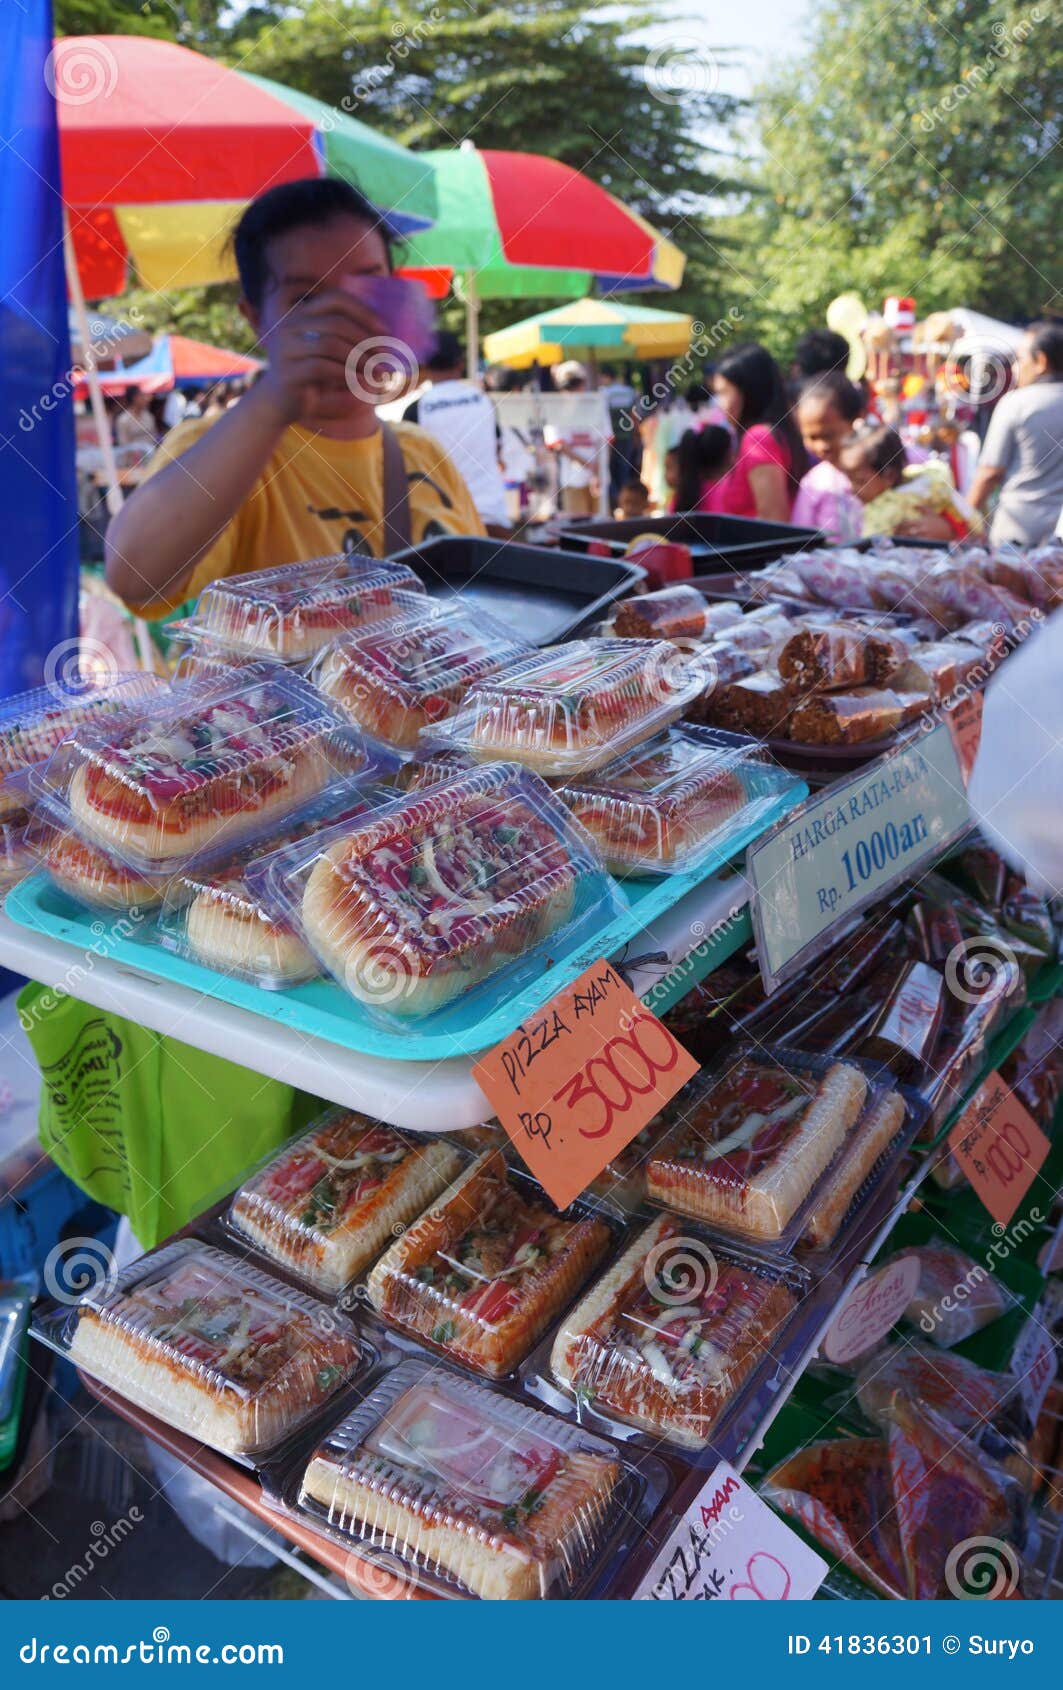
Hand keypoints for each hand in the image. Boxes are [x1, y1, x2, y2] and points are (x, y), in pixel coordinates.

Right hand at [255, 289, 387, 425]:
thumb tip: (384, 334)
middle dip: (365, 339)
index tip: (385, 330)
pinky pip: (322, 368)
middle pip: (336, 323)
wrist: (279, 402)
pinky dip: (346, 374)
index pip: (335, 299)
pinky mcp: (288, 372)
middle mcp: (290, 325)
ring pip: (330, 345)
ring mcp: (286, 348)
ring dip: (359, 358)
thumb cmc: (311, 373)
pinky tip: (360, 381)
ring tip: (376, 370)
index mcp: (301, 313)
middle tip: (384, 355)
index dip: (363, 311)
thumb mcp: (327, 350)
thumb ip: (345, 336)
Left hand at [894, 513, 954, 540]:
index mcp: (921, 522)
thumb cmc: (940, 522)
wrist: (951, 531)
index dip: (898, 526)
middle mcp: (921, 529)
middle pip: (905, 532)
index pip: (905, 523)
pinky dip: (909, 546)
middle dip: (898, 534)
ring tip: (896, 541)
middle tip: (893, 535)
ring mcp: (923, 537)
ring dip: (901, 540)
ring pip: (908, 540)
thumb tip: (913, 505)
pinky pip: (915, 546)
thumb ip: (922, 508)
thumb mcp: (931, 513)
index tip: (894, 527)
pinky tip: (905, 546)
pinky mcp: (926, 544)